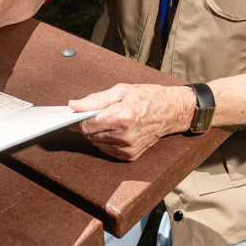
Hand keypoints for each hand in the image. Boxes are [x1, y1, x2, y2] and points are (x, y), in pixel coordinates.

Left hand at [68, 84, 194, 160]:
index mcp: (122, 116)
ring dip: (96, 133)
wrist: (172, 111)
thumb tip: (74, 105)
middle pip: (90, 135)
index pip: (87, 125)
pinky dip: (105, 140)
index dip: (77, 120)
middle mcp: (125, 135)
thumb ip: (95, 99)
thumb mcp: (121, 90)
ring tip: (109, 120)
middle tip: (95, 113)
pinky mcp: (130, 155)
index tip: (74, 114)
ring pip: (96, 143)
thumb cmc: (148, 97)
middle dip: (87, 124)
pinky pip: (106, 150)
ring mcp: (128, 148)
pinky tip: (115, 130)